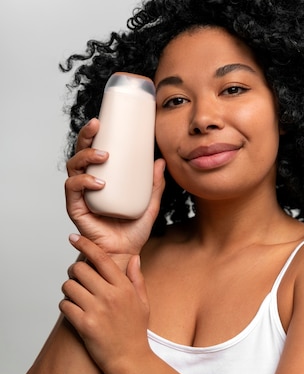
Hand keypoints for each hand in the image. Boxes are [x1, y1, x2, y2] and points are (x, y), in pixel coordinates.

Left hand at [59, 233, 150, 373]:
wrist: (130, 361)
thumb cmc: (136, 332)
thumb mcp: (143, 303)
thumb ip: (136, 279)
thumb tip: (134, 258)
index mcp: (124, 287)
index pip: (101, 258)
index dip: (85, 244)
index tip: (74, 238)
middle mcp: (110, 296)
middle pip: (80, 269)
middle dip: (75, 272)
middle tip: (77, 279)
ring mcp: (96, 310)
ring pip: (69, 286)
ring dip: (69, 290)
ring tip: (76, 297)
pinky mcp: (85, 325)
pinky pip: (64, 305)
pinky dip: (66, 306)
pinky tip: (74, 311)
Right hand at [65, 119, 164, 256]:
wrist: (125, 253)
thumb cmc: (133, 230)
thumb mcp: (150, 204)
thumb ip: (155, 184)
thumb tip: (161, 161)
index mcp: (102, 178)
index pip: (94, 151)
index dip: (94, 134)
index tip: (103, 120)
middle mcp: (87, 183)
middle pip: (79, 152)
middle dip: (85, 136)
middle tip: (97, 126)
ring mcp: (80, 195)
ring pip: (73, 166)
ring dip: (86, 156)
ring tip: (103, 156)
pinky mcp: (75, 208)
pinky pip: (72, 188)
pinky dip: (84, 182)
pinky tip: (99, 182)